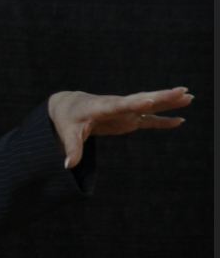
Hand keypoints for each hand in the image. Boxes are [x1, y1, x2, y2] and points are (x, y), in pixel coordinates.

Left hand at [48, 87, 191, 168]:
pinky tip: (180, 119)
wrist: (68, 105)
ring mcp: (124, 112)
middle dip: (161, 96)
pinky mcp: (128, 119)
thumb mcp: (67, 133)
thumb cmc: (67, 118)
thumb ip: (71, 148)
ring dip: (168, 101)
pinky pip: (148, 119)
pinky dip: (163, 119)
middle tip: (182, 91)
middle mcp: (116, 106)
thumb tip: (68, 166)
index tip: (149, 101)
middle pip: (140, 100)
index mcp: (100, 107)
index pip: (118, 105)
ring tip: (189, 96)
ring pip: (149, 106)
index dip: (133, 104)